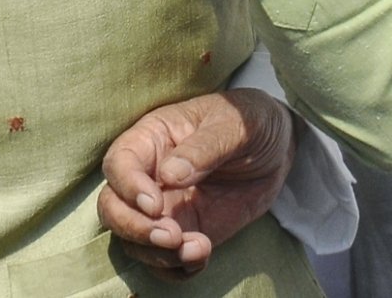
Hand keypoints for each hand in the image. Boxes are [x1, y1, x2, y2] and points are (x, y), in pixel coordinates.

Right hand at [99, 89, 296, 277]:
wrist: (278, 148)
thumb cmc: (250, 121)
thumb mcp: (236, 124)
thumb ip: (205, 147)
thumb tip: (169, 176)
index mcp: (153, 137)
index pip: (119, 163)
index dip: (128, 188)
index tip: (156, 205)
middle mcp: (148, 176)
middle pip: (113, 208)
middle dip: (134, 229)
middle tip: (171, 237)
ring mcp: (162, 208)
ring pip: (133, 241)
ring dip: (157, 255)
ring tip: (199, 248)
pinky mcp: (182, 232)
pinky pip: (163, 261)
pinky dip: (176, 269)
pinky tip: (201, 258)